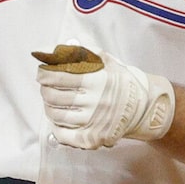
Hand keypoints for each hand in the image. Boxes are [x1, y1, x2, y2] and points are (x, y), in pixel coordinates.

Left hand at [33, 43, 174, 148]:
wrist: (143, 108)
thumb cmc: (122, 83)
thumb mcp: (108, 61)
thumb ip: (84, 51)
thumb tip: (61, 45)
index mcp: (97, 81)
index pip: (60, 76)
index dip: (45, 74)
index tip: (41, 73)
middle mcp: (95, 102)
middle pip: (55, 96)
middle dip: (44, 90)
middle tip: (45, 87)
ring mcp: (93, 122)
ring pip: (56, 115)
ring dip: (47, 107)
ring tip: (50, 101)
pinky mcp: (92, 138)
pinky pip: (64, 135)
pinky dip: (55, 127)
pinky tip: (56, 119)